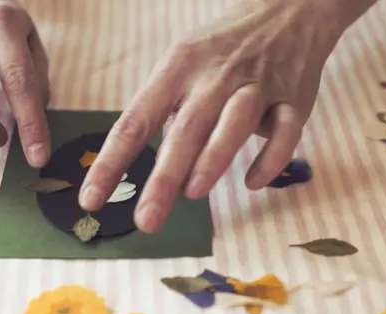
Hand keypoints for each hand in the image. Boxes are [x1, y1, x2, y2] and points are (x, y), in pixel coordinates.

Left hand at [80, 0, 366, 232]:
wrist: (288, 11)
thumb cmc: (222, 49)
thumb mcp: (183, 66)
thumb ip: (168, 113)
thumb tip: (157, 170)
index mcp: (176, 69)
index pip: (135, 121)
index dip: (111, 163)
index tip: (92, 199)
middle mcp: (213, 77)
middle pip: (185, 129)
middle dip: (163, 178)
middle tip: (145, 220)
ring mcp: (256, 86)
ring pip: (234, 124)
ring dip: (213, 159)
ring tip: (192, 193)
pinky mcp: (293, 99)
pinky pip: (286, 131)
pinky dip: (272, 159)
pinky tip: (254, 182)